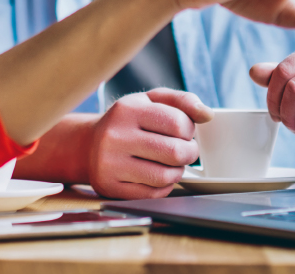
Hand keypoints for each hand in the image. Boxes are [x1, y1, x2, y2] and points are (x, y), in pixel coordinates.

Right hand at [87, 89, 212, 198]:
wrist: (87, 145)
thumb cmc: (127, 121)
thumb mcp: (150, 100)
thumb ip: (181, 101)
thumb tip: (207, 114)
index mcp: (128, 109)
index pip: (178, 123)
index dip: (189, 130)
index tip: (184, 131)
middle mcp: (115, 136)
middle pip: (175, 152)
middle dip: (189, 153)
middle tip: (185, 150)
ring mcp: (110, 164)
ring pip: (165, 176)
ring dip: (178, 171)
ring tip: (171, 163)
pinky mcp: (110, 187)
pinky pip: (153, 194)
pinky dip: (163, 186)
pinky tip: (157, 175)